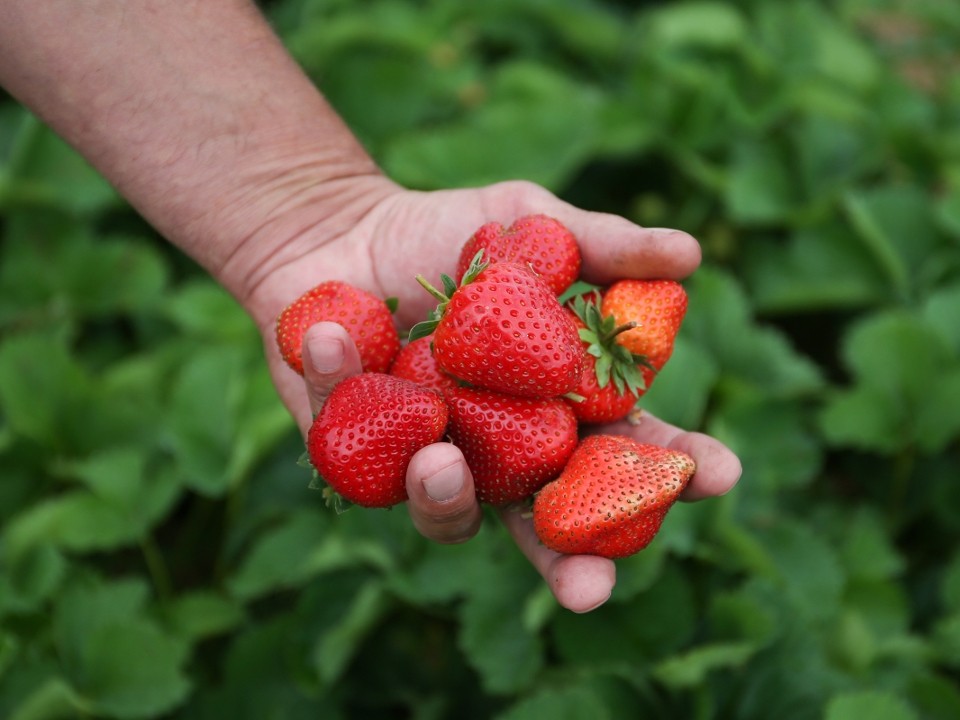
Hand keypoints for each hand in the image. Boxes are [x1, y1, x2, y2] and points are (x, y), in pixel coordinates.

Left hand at [245, 178, 741, 613]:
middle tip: (593, 589)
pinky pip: (353, 448)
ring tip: (442, 460)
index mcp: (552, 403)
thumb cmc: (444, 232)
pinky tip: (337, 334)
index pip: (625, 446)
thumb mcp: (527, 222)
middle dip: (573, 564)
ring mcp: (428, 456)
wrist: (338, 231)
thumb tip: (690, 254)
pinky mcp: (353, 453)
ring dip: (448, 498)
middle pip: (547, 524)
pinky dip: (344, 387)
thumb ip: (602, 244)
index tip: (720, 474)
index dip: (674, 467)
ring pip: (451, 512)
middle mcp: (498, 446)